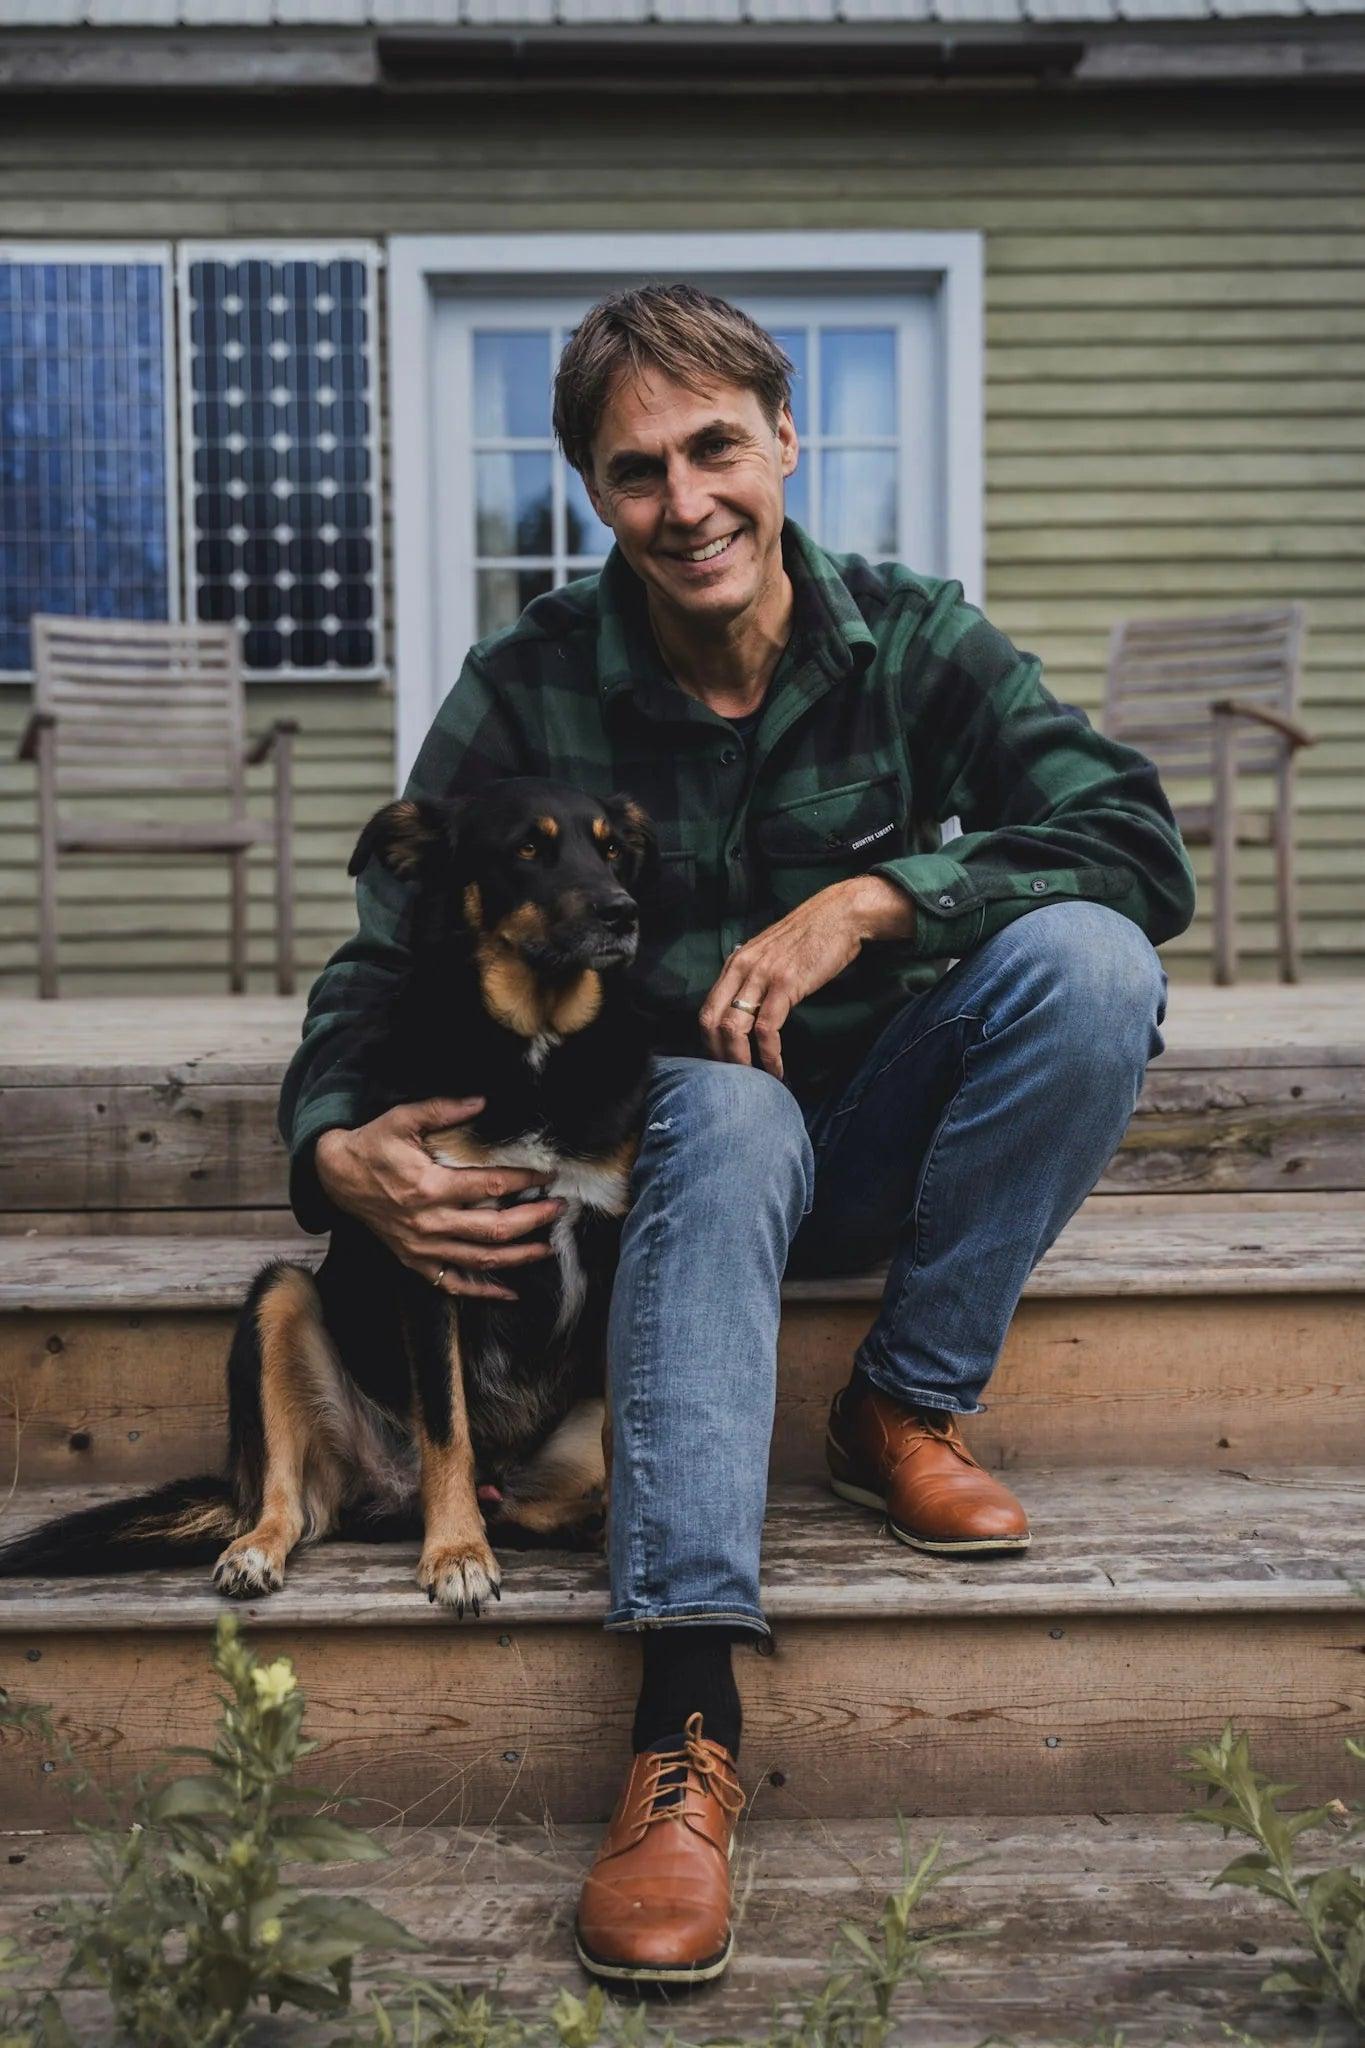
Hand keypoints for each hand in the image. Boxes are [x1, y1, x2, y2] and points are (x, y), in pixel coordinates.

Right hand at [314, 1097, 565, 1302]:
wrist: (336, 1176)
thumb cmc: (373, 1145)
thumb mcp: (403, 1119)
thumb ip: (443, 1110)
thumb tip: (482, 1101)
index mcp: (430, 1187)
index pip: (491, 1187)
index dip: (525, 1181)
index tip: (549, 1176)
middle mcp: (429, 1223)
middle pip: (495, 1229)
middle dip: (534, 1220)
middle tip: (560, 1209)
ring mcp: (422, 1247)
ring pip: (481, 1260)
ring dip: (519, 1256)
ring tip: (547, 1246)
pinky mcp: (414, 1261)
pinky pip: (453, 1283)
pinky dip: (483, 1292)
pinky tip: (510, 1292)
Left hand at [699, 875, 913, 1081]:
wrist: (841, 915)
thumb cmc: (811, 937)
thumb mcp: (771, 954)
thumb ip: (755, 977)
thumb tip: (749, 1008)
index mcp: (735, 963)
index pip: (706, 1009)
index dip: (710, 1042)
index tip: (722, 1064)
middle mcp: (741, 968)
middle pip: (712, 1022)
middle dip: (719, 1057)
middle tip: (734, 1080)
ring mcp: (762, 975)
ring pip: (734, 1028)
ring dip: (741, 1062)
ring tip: (754, 1082)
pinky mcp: (785, 984)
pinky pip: (767, 1028)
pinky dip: (769, 1055)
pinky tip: (777, 1069)